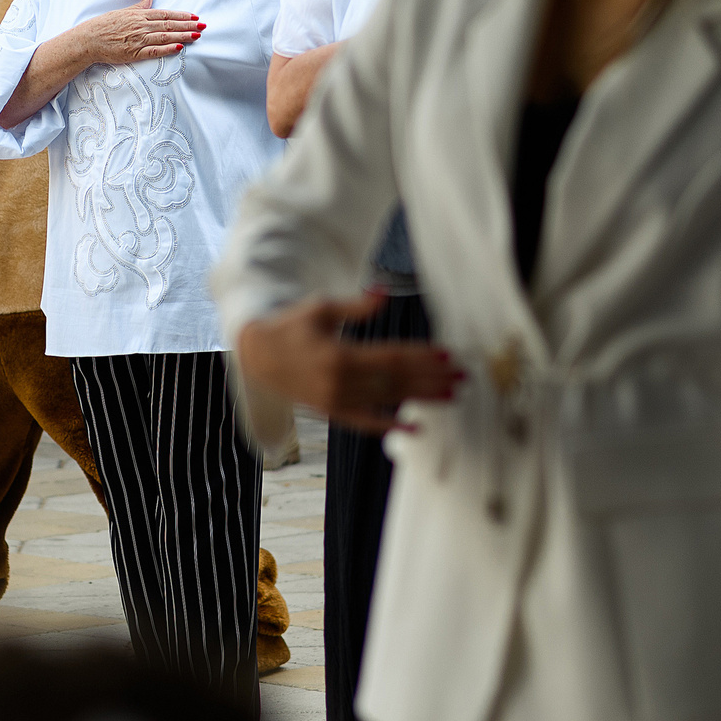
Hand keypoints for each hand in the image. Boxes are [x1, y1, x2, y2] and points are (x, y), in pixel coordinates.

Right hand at [69, 0, 200, 66]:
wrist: (89, 39)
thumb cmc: (103, 25)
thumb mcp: (122, 12)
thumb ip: (138, 7)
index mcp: (139, 15)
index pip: (165, 14)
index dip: (181, 15)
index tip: (194, 16)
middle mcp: (141, 26)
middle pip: (169, 24)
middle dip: (187, 25)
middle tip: (203, 25)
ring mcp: (138, 39)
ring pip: (165, 36)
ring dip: (182, 36)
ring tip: (196, 35)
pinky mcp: (134, 53)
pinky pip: (154, 51)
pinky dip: (167, 49)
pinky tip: (178, 48)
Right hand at [234, 292, 465, 433]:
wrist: (259, 355)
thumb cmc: (291, 326)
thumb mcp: (320, 309)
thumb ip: (355, 307)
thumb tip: (384, 292)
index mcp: (339, 355)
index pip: (391, 357)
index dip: (422, 356)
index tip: (448, 355)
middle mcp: (340, 383)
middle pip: (396, 380)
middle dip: (431, 377)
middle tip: (462, 376)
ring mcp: (337, 401)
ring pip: (387, 399)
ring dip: (422, 398)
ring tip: (450, 394)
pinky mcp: (332, 412)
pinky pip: (366, 421)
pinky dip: (390, 426)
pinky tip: (415, 428)